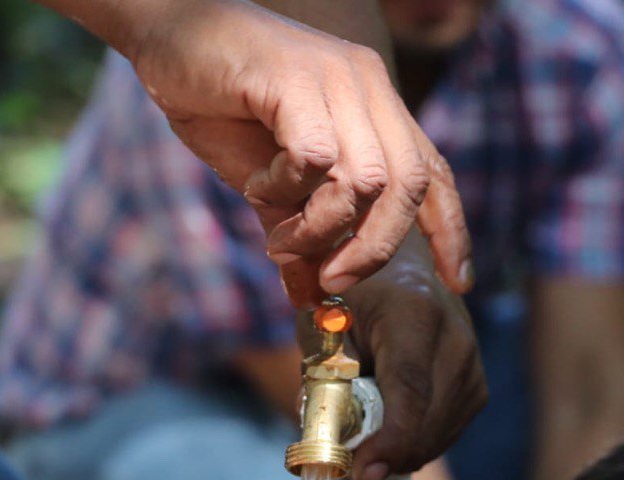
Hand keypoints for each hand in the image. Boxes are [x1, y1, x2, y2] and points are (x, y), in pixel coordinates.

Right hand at [110, 0, 470, 302]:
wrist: (165, 36)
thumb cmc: (219, 104)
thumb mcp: (269, 187)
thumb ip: (299, 236)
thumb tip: (310, 300)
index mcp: (376, 107)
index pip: (433, 172)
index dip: (451, 230)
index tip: (458, 281)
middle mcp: (367, 86)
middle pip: (408, 185)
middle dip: (375, 249)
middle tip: (333, 281)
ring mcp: (336, 78)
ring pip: (365, 179)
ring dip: (319, 227)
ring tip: (278, 236)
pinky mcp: (297, 78)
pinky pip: (315, 158)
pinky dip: (286, 189)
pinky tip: (257, 186)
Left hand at [332, 237, 486, 479]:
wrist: (402, 269)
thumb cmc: (353, 295)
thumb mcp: (324, 321)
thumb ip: (323, 374)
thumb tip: (322, 434)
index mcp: (414, 313)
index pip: (410, 389)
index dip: (390, 439)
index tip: (362, 472)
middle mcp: (455, 339)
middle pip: (427, 421)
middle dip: (388, 455)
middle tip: (350, 465)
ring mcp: (473, 364)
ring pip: (438, 435)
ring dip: (401, 452)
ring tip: (367, 442)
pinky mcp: (477, 386)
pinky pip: (447, 433)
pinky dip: (417, 444)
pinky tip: (392, 434)